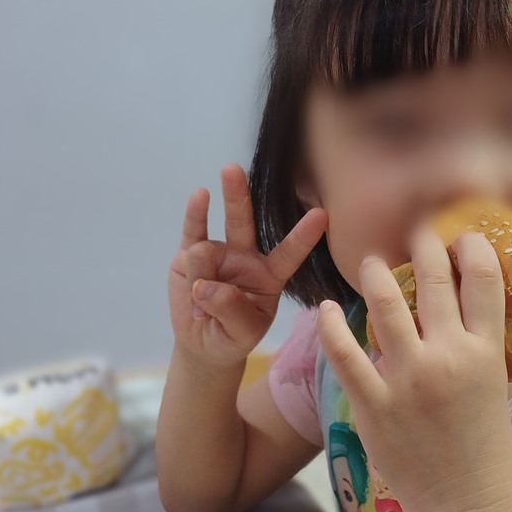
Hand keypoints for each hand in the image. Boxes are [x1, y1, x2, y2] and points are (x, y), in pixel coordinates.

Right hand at [169, 164, 326, 368]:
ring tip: (199, 304)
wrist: (203, 342)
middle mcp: (246, 257)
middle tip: (232, 170)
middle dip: (239, 196)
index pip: (289, 254)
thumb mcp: (241, 332)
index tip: (321, 215)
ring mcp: (219, 252)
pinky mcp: (190, 254)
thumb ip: (230, 310)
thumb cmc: (232, 336)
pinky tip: (199, 198)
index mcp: (269, 276)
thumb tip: (204, 285)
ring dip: (201, 269)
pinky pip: (193, 230)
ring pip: (209, 247)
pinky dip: (194, 216)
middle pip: (245, 223)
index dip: (303, 236)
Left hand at [315, 228, 511, 511]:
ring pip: (386, 304)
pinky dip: (330, 325)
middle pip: (434, 280)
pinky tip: (325, 309)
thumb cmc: (482, 442)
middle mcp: (448, 357)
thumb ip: (479, 341)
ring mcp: (408, 379)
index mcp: (485, 352)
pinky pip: (343, 352)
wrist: (463, 500)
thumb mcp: (495, 384)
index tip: (459, 237)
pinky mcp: (373, 402)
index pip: (483, 279)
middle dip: (422, 246)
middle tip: (414, 236)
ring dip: (375, 274)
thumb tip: (469, 298)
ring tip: (369, 264)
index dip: (471, 247)